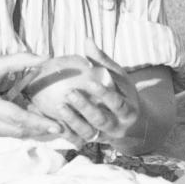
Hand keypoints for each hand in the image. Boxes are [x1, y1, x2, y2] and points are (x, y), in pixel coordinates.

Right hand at [0, 54, 64, 140]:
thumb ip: (19, 60)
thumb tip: (45, 57)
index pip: (16, 117)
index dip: (38, 123)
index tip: (56, 125)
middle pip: (15, 130)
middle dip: (39, 130)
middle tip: (60, 127)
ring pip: (8, 134)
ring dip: (29, 132)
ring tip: (48, 127)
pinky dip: (14, 130)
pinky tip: (28, 126)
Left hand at [21, 51, 139, 146]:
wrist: (131, 123)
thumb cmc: (122, 93)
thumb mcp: (119, 78)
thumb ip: (103, 62)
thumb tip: (87, 40)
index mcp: (128, 111)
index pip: (117, 103)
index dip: (104, 94)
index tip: (90, 83)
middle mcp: (118, 127)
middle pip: (101, 119)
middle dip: (85, 108)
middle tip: (69, 94)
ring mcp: (105, 137)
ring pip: (88, 132)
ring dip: (74, 121)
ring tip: (59, 107)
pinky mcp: (92, 143)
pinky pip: (79, 140)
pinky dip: (67, 133)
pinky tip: (54, 122)